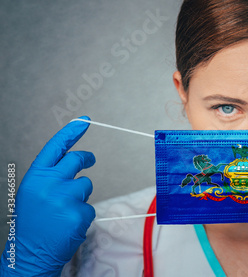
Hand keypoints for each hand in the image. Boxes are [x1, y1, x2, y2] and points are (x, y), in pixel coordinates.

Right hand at [1, 116, 95, 275]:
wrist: (29, 254)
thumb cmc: (32, 223)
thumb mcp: (34, 192)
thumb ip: (51, 175)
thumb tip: (74, 159)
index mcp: (36, 177)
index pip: (56, 147)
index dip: (71, 132)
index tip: (84, 121)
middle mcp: (49, 183)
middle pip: (77, 159)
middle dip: (86, 159)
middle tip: (89, 160)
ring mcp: (65, 198)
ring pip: (86, 185)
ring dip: (80, 195)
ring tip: (63, 212)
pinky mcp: (79, 213)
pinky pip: (90, 207)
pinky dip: (82, 215)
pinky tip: (68, 225)